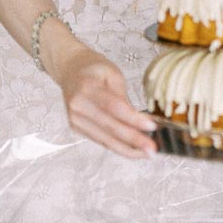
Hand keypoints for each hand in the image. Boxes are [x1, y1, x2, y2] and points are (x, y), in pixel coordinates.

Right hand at [48, 41, 157, 158]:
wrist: (70, 69)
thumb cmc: (94, 69)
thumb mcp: (112, 74)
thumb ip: (123, 97)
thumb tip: (141, 121)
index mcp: (87, 87)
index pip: (114, 107)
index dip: (133, 119)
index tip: (152, 127)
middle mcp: (78, 106)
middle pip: (110, 127)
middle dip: (134, 140)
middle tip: (152, 149)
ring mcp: (75, 119)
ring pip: (105, 139)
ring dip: (128, 149)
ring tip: (146, 153)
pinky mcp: (76, 128)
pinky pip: (101, 140)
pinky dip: (118, 146)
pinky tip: (133, 150)